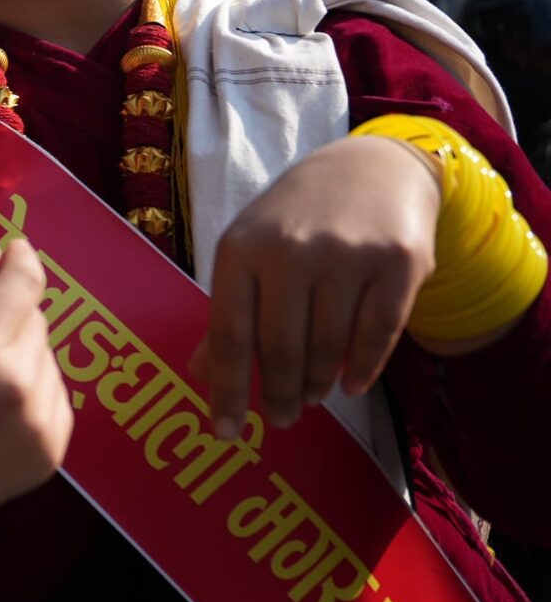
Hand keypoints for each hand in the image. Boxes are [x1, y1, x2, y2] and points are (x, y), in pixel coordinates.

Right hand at [0, 237, 70, 566]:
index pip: (24, 282)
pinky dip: (33, 396)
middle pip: (35, 319)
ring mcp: (38, 420)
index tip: (16, 252)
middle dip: (9, 320)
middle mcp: (14, 381)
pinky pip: (56, 397)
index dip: (22, 260)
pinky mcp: (53, 450)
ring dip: (23, 359)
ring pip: (47, 358)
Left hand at [193, 135, 439, 429]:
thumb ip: (229, 313)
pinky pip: (379, 334)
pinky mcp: (399, 261)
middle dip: (278, 394)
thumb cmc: (296, 218)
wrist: (371, 167)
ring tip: (311, 397)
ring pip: (329, 347)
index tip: (225, 434)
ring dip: (317, 383)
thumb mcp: (250, 251)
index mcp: (241, 249)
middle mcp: (291, 250)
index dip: (226, 391)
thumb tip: (200, 375)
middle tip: (279, 418)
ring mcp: (347, 254)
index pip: (229, 336)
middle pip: (281, 348)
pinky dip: (363, 367)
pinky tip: (352, 383)